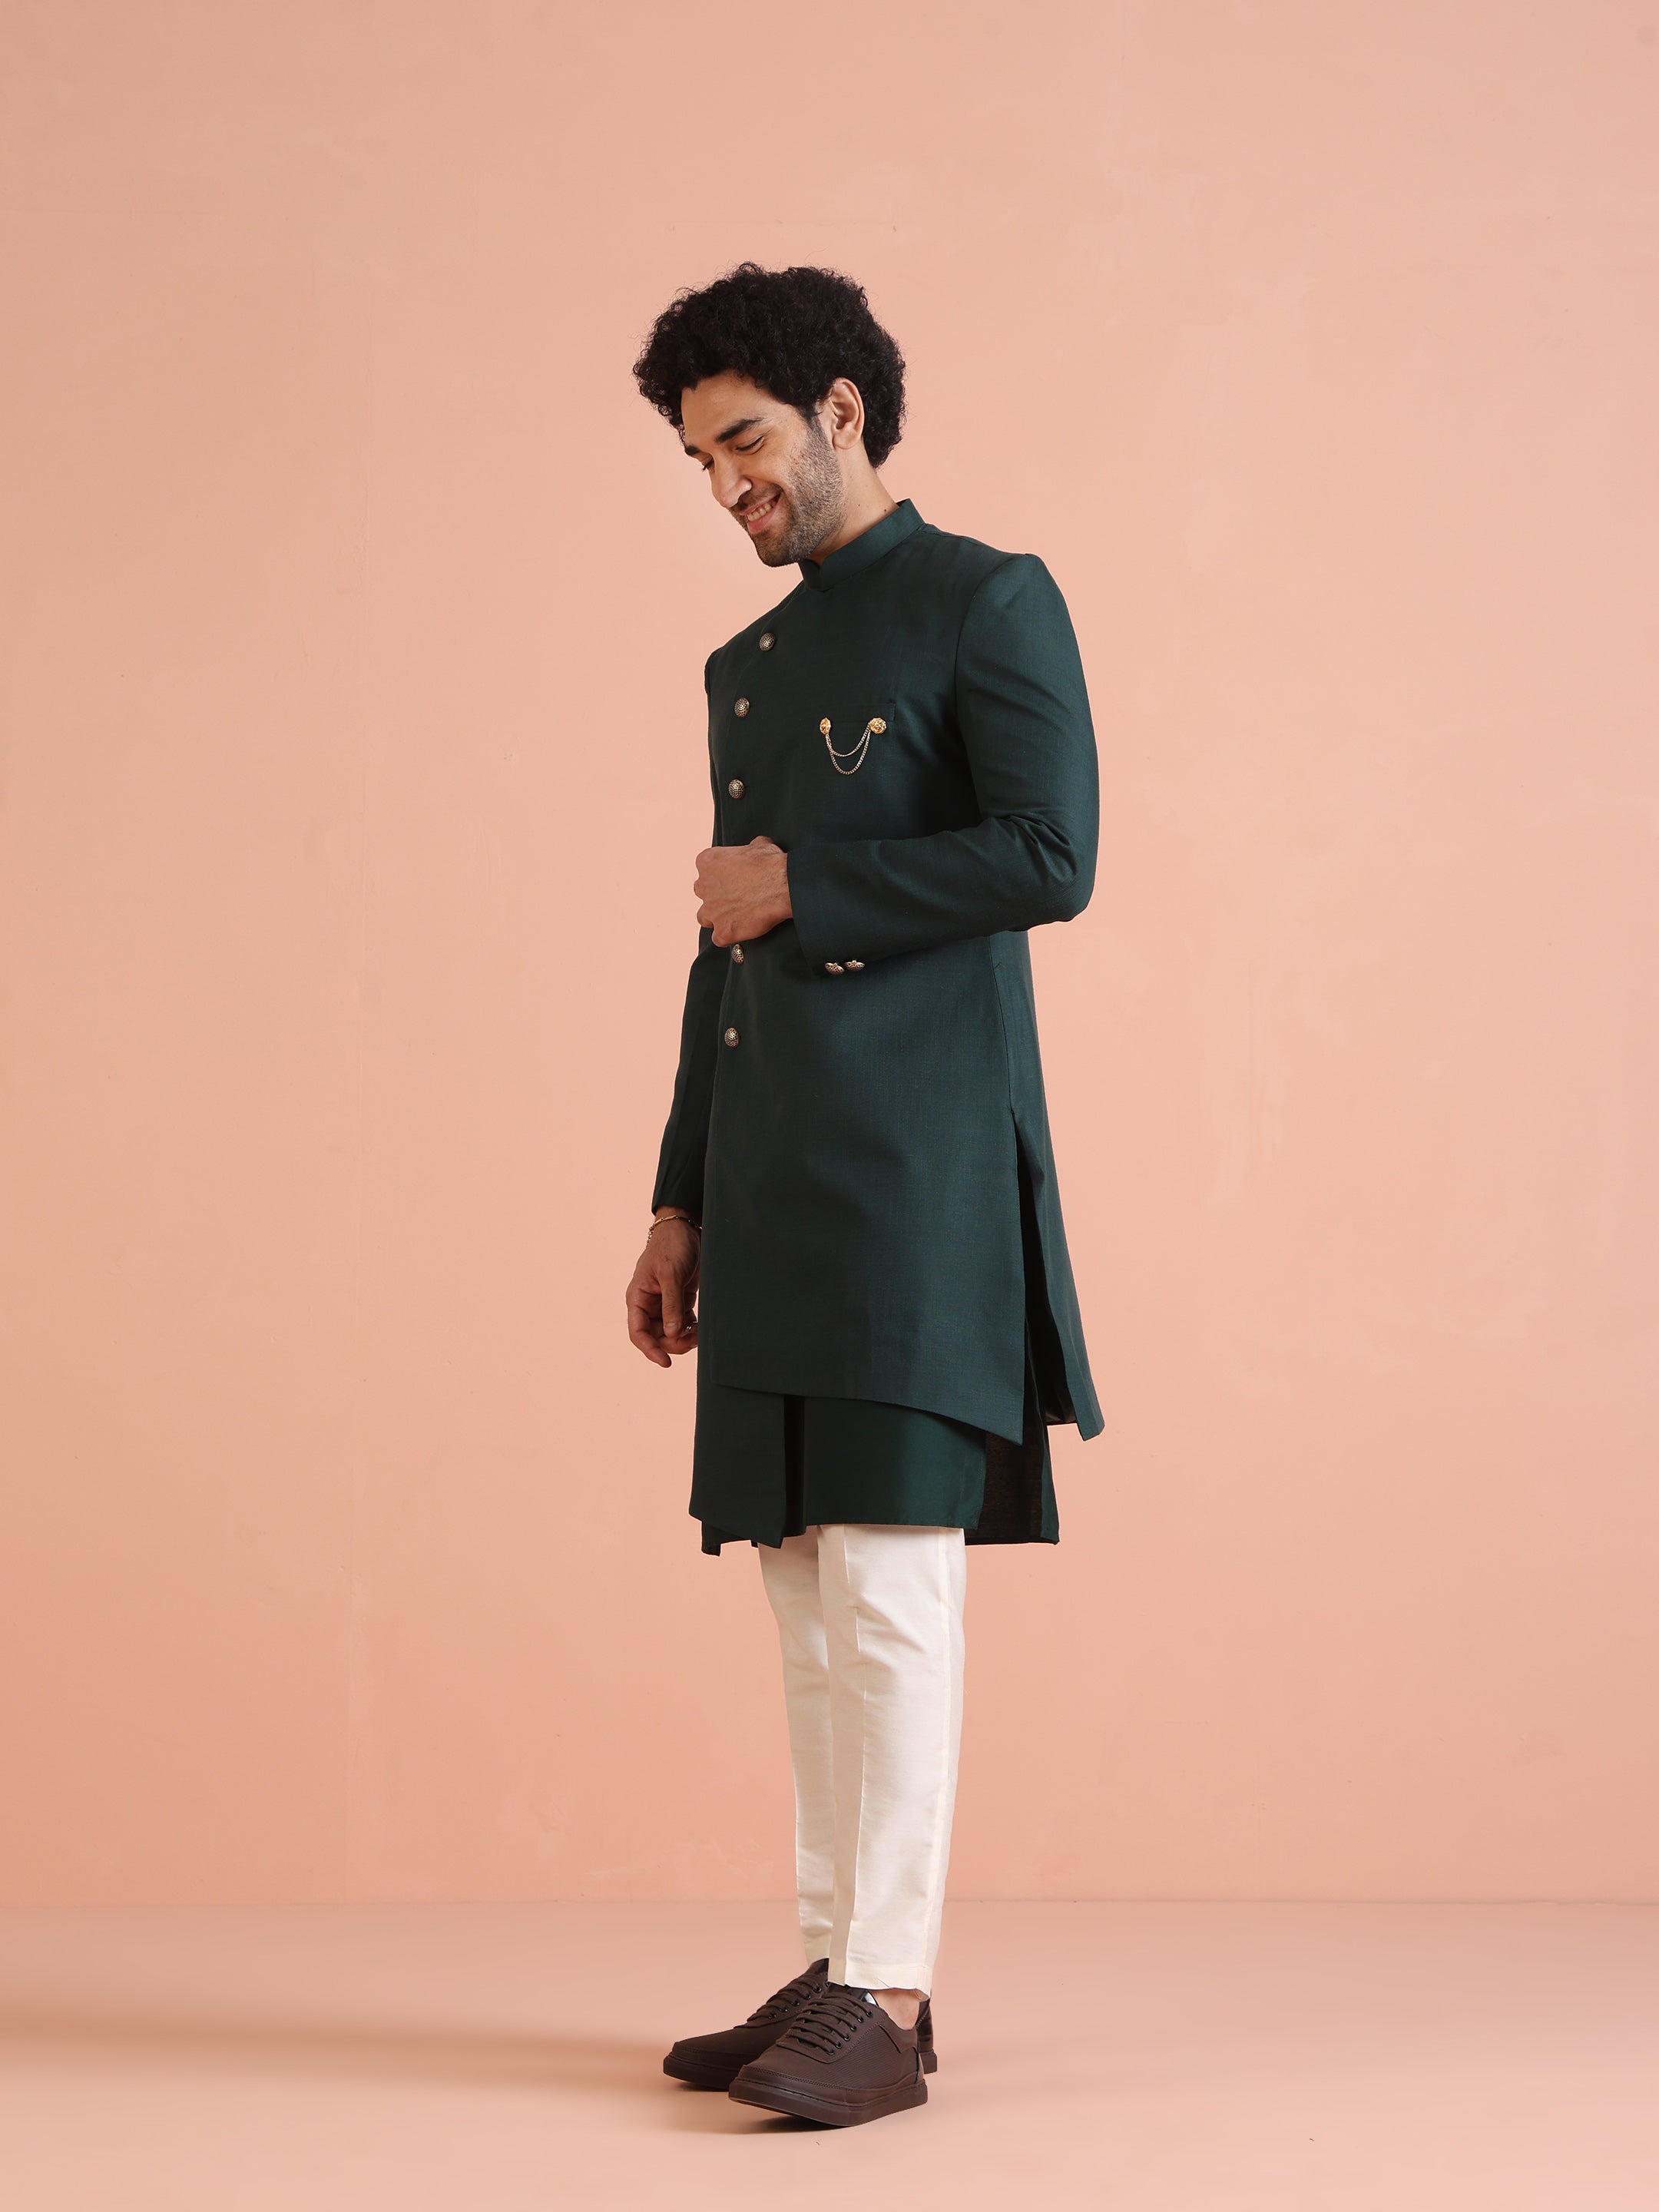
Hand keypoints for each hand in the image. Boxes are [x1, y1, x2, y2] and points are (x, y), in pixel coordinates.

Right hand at [625, 1221, 700, 1366]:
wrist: (686, 1228)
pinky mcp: (680, 1300)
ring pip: (672, 1333)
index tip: (666, 1362)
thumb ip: (671, 1305)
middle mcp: (649, 1304)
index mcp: (638, 1298)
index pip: (638, 1332)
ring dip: (685, 1338)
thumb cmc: (671, 1246)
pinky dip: (692, 1329)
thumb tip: (672, 1334)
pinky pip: (683, 1324)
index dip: (650, 1350)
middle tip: (694, 1340)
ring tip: (700, 1334)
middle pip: (657, 1337)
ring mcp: (664, 1304)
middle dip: (674, 1343)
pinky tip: (702, 1328)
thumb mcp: (670, 1274)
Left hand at [695, 835, 790, 946]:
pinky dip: (729, 936)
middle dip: (716, 896)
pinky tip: (742, 931)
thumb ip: (750, 847)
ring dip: (717, 918)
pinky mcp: (722, 931)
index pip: (705, 870)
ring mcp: (711, 911)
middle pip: (702, 893)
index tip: (734, 879)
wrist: (783, 886)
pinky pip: (719, 938)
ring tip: (736, 917)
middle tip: (736, 898)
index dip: (720, 876)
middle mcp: (703, 886)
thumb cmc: (771, 864)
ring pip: (704, 917)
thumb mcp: (760, 846)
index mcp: (708, 861)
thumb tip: (756, 845)